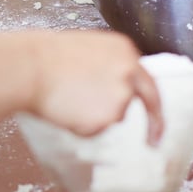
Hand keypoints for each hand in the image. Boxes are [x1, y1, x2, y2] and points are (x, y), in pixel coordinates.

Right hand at [26, 30, 163, 142]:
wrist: (32, 68)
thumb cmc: (49, 58)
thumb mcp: (90, 51)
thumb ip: (110, 67)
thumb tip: (113, 85)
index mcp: (126, 51)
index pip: (148, 80)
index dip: (154, 102)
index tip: (160, 121)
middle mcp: (130, 72)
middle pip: (137, 101)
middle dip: (151, 124)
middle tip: (153, 139)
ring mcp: (121, 95)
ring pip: (113, 116)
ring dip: (95, 115)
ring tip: (70, 99)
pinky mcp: (108, 116)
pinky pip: (96, 129)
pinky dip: (82, 126)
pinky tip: (68, 109)